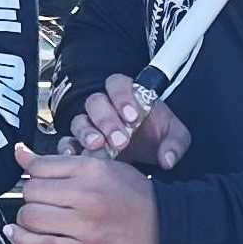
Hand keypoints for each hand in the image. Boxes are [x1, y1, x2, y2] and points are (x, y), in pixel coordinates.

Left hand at [3, 143, 157, 243]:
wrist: (164, 228)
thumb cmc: (132, 196)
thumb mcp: (102, 168)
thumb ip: (60, 162)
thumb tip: (19, 152)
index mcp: (91, 170)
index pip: (39, 167)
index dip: (32, 176)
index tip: (38, 184)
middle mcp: (86, 195)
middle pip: (30, 192)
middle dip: (30, 198)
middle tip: (40, 204)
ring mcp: (84, 225)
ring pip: (30, 217)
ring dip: (25, 220)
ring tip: (35, 221)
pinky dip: (21, 241)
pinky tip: (17, 236)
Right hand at [64, 73, 190, 170]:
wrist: (146, 157)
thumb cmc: (157, 138)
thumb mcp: (174, 137)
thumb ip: (175, 143)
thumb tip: (168, 159)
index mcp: (128, 96)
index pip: (117, 84)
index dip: (122, 97)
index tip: (133, 116)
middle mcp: (106, 107)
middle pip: (96, 102)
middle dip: (107, 120)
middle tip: (120, 140)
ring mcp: (91, 125)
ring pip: (80, 120)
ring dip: (87, 133)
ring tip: (98, 146)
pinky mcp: (80, 144)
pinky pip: (67, 141)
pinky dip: (68, 148)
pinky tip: (76, 156)